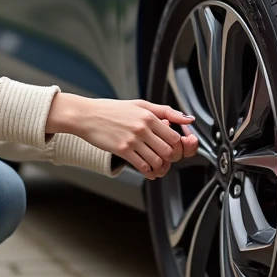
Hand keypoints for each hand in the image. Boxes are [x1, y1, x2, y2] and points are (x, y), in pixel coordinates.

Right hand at [47, 94, 199, 179]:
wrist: (87, 116)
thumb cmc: (111, 110)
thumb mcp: (140, 105)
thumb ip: (165, 112)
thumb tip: (189, 119)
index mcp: (149, 116)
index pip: (174, 137)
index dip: (178, 147)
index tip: (173, 149)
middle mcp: (143, 128)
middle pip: (168, 151)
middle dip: (171, 159)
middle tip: (166, 159)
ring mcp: (132, 140)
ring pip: (157, 160)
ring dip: (160, 167)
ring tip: (157, 166)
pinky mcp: (122, 150)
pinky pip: (142, 166)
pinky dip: (149, 171)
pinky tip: (148, 171)